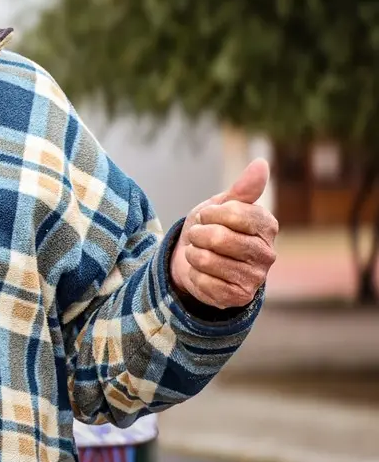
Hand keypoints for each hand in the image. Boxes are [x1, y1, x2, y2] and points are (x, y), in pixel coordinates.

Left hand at [170, 158, 278, 310]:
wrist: (194, 261)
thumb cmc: (211, 229)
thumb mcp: (221, 205)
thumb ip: (242, 188)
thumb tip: (261, 164)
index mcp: (267, 226)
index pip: (236, 213)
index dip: (212, 213)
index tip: (207, 216)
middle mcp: (267, 253)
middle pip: (220, 238)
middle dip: (198, 234)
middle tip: (199, 236)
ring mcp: (255, 278)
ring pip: (208, 260)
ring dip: (194, 254)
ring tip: (200, 253)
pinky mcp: (239, 297)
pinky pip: (204, 282)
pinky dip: (195, 275)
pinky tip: (202, 274)